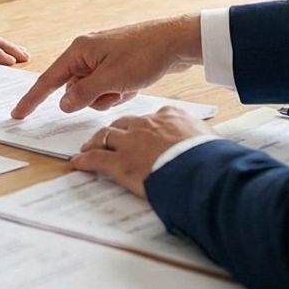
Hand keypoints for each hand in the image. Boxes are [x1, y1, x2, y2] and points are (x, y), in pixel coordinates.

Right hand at [11, 14, 201, 118]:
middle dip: (93, 98)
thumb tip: (63, 103)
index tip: (18, 114)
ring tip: (128, 86)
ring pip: (93, 92)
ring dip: (109, 96)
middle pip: (75, 89)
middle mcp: (87, 51)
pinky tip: (135, 82)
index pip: (49, 80)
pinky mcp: (116, 63)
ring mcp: (102, 57)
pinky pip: (108, 87)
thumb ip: (83, 94)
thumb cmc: (144, 55)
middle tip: (116, 90)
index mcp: (79, 50)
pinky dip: (120, 91)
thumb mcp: (111, 80)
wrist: (175, 42)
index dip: (32, 99)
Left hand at [70, 107, 216, 197]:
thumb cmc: (209, 157)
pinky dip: (85, 161)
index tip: (139, 130)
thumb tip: (209, 147)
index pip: (150, 117)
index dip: (141, 125)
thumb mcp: (209, 139)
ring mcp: (131, 142)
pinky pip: (97, 159)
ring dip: (95, 142)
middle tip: (107, 137)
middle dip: (114, 130)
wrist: (201, 171)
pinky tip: (78, 163)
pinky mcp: (120, 163)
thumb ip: (200, 138)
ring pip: (106, 137)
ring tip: (88, 148)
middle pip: (123, 124)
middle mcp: (146, 125)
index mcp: (169, 116)